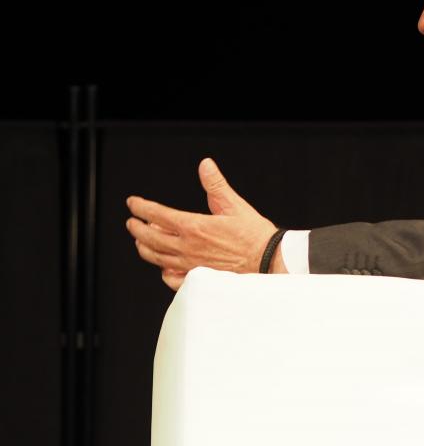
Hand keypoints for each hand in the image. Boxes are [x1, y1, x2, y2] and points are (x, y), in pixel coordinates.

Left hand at [126, 158, 279, 289]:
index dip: (141, 207)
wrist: (268, 260)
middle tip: (132, 222)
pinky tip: (164, 266)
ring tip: (141, 241)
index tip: (133, 203)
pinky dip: (162, 272)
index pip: (157, 215)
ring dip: (144, 248)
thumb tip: (205, 166)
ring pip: (156, 258)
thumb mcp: (235, 204)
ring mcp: (190, 265)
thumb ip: (216, 185)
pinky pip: (171, 279)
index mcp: (194, 227)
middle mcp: (187, 247)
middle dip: (136, 228)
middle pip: (150, 238)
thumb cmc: (254, 234)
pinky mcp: (198, 278)